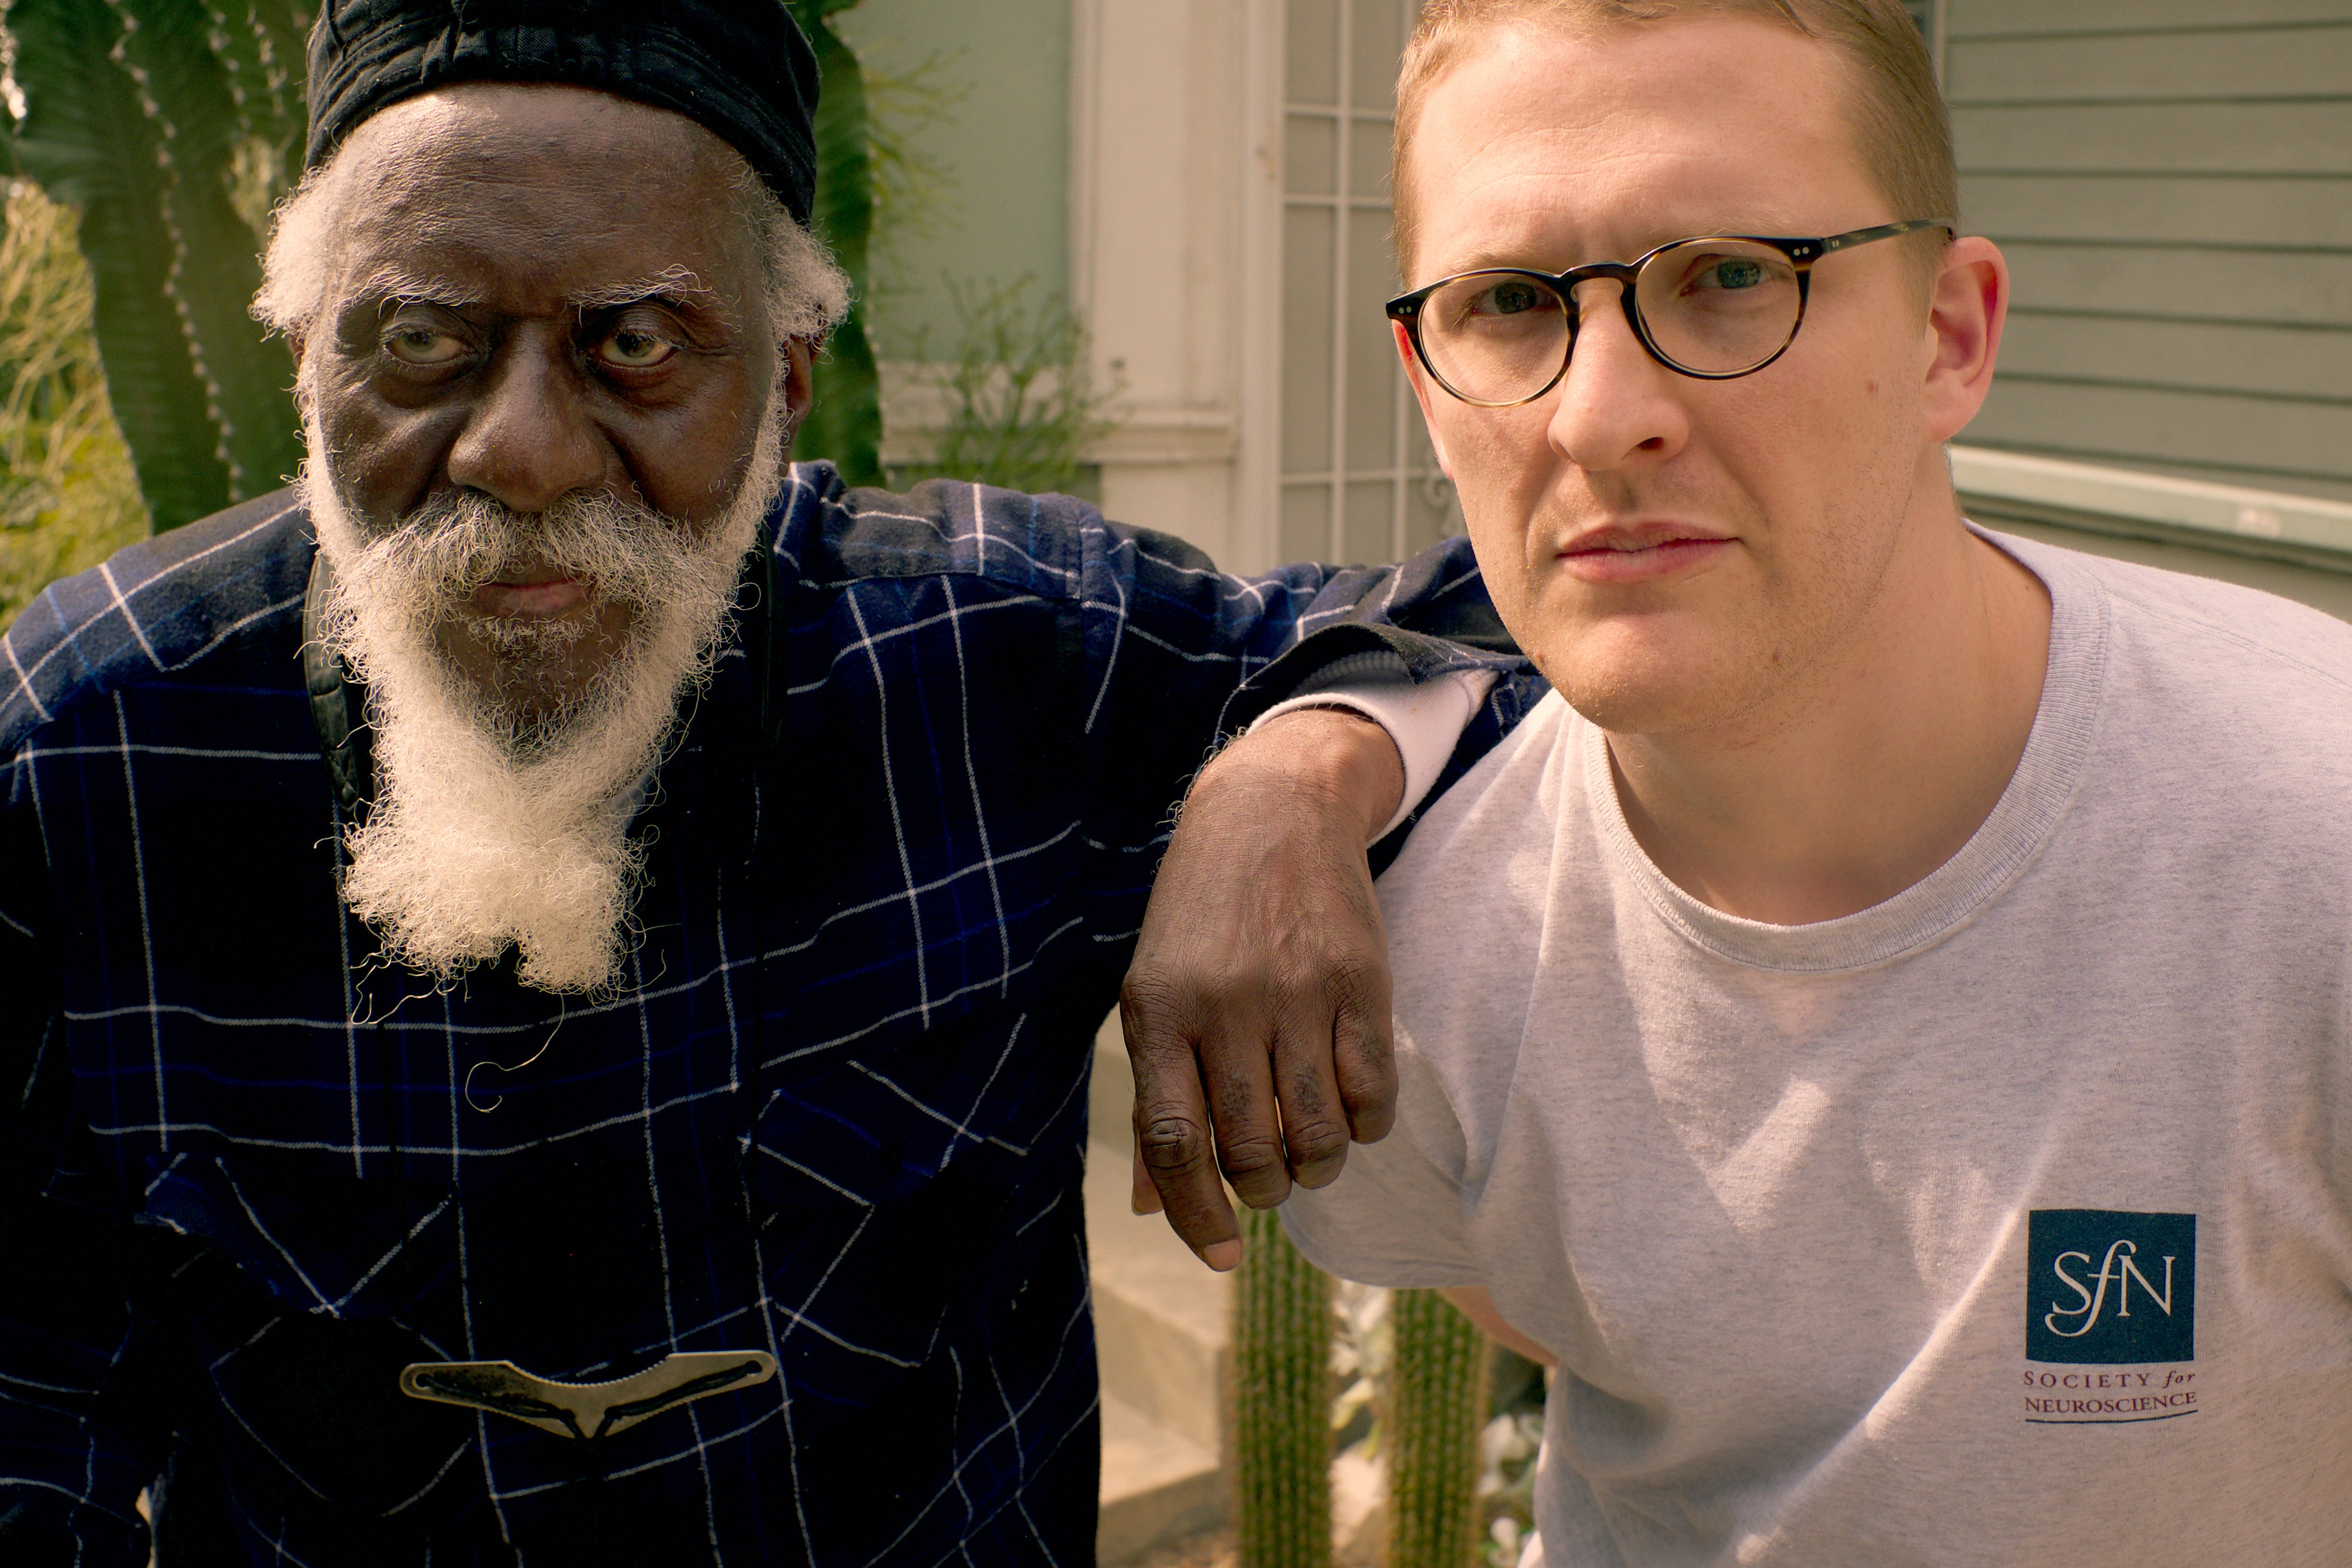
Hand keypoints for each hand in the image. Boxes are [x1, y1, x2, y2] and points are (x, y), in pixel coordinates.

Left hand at [1120, 707, 1402, 1269]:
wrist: (1272, 810)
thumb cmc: (1202, 918)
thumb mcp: (1154, 991)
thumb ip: (1155, 1097)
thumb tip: (1153, 1206)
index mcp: (1159, 1010)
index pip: (1173, 1143)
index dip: (1195, 1215)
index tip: (1221, 1256)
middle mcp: (1225, 1004)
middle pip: (1250, 1150)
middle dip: (1263, 1188)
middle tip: (1269, 1178)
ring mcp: (1297, 992)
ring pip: (1318, 1135)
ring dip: (1316, 1166)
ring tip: (1309, 1152)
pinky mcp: (1361, 982)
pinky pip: (1372, 1095)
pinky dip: (1364, 1125)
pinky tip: (1349, 1108)